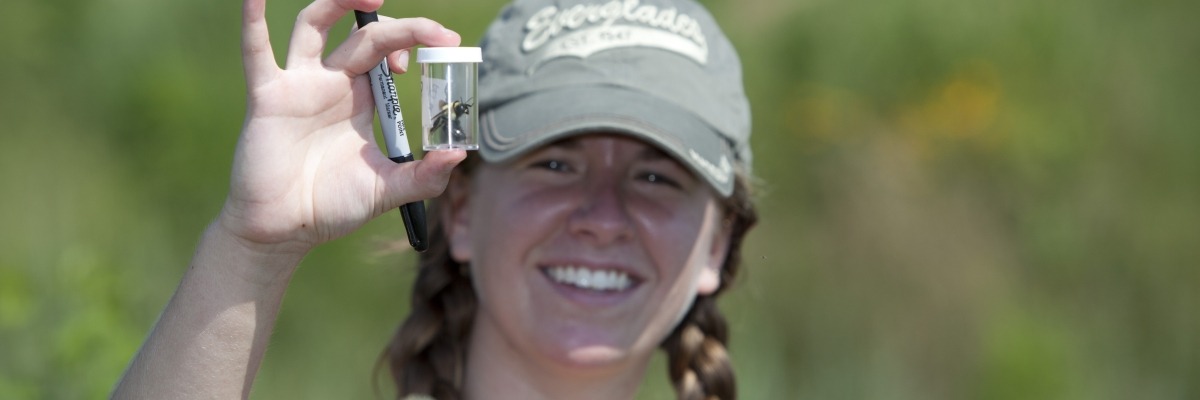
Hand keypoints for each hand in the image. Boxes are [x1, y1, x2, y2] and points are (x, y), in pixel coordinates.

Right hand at [220, 0, 465, 255]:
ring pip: (315, 24)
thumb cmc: (332, 206)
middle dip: (404, 29)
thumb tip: (458, 155)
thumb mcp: (388, 190)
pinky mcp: (268, 97)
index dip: (415, 40)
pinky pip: (256, 50)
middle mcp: (332, 82)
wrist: (284, 231)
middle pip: (366, 34)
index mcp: (363, 98)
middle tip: (437, 35)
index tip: (446, 46)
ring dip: (340, 2)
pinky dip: (254, 19)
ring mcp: (298, 85)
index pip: (390, 52)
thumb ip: (425, 177)